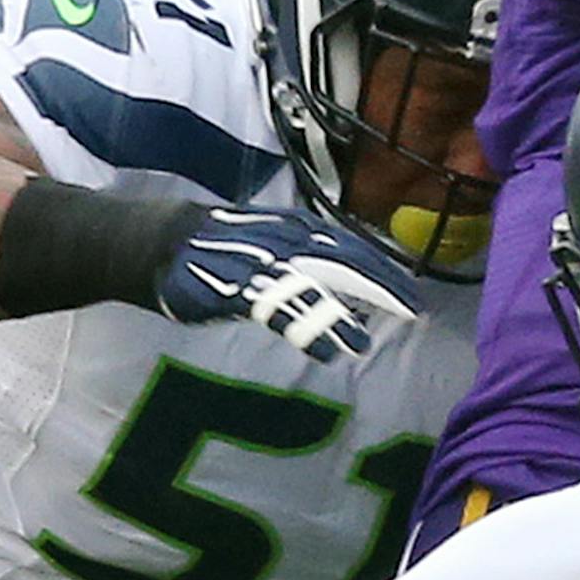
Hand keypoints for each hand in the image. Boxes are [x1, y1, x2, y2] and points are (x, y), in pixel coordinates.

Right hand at [158, 204, 422, 362]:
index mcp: (299, 227)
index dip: (383, 270)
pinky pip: (277, 311)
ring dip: (339, 317)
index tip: (413, 295)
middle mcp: (286, 241)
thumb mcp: (277, 242)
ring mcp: (261, 265)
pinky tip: (325, 352)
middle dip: (379, 287)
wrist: (167, 242)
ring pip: (310, 290)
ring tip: (363, 345)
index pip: (352, 246)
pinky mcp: (236, 289)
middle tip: (411, 311)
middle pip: (342, 262)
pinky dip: (303, 330)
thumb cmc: (228, 246)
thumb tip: (355, 277)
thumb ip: (313, 256)